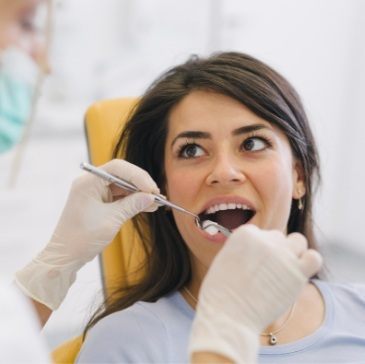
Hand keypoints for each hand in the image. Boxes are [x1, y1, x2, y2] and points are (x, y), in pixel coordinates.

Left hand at [15, 159, 158, 309]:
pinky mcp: (99, 202)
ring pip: (123, 186)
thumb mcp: (111, 220)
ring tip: (156, 202)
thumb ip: (132, 205)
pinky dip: (133, 201)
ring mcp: (95, 192)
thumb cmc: (82, 238)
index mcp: (88, 182)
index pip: (118, 168)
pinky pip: (120, 196)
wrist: (66, 256)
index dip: (138, 176)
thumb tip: (151, 197)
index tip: (152, 189)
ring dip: (139, 193)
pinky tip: (147, 206)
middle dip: (140, 184)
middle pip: (122, 174)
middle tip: (156, 195)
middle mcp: (91, 183)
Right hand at [189, 225, 321, 362]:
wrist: (228, 315)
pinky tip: (298, 273)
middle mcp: (265, 239)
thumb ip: (243, 248)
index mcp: (245, 233)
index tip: (253, 264)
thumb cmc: (221, 292)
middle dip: (274, 252)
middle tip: (266, 272)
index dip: (257, 249)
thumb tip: (257, 250)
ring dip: (293, 252)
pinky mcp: (298, 273)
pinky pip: (314, 258)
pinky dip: (309, 262)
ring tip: (284, 270)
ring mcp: (283, 255)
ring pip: (298, 241)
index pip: (259, 233)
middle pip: (278, 237)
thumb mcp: (225, 259)